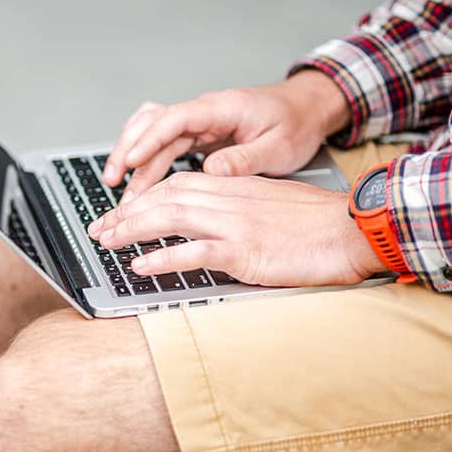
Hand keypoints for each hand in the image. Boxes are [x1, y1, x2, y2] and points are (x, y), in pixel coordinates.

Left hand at [87, 172, 384, 286]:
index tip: (119, 212)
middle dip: (125, 213)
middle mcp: (228, 199)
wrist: (352, 228)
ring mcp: (234, 223)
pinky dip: (164, 259)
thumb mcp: (270, 202)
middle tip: (99, 229)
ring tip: (107, 243)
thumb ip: (237, 206)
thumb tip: (210, 220)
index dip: (142, 198)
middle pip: (163, 199)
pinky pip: (194, 252)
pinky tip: (142, 265)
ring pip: (170, 219)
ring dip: (132, 231)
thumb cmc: (316, 221)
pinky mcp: (244, 250)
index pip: (175, 186)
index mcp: (233, 186)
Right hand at [102, 70, 350, 200]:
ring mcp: (199, 120)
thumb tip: (212, 172)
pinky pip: (162, 138)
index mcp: (221, 109)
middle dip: (129, 151)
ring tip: (116, 182)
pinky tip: (135, 173)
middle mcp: (204, 111)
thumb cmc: (296, 124)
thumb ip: (244, 159)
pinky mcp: (198, 131)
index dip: (150, 140)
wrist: (307, 108)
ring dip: (131, 152)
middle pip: (153, 124)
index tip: (132, 162)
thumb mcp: (279, 146)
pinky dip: (145, 154)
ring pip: (151, 129)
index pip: (175, 119)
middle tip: (114, 182)